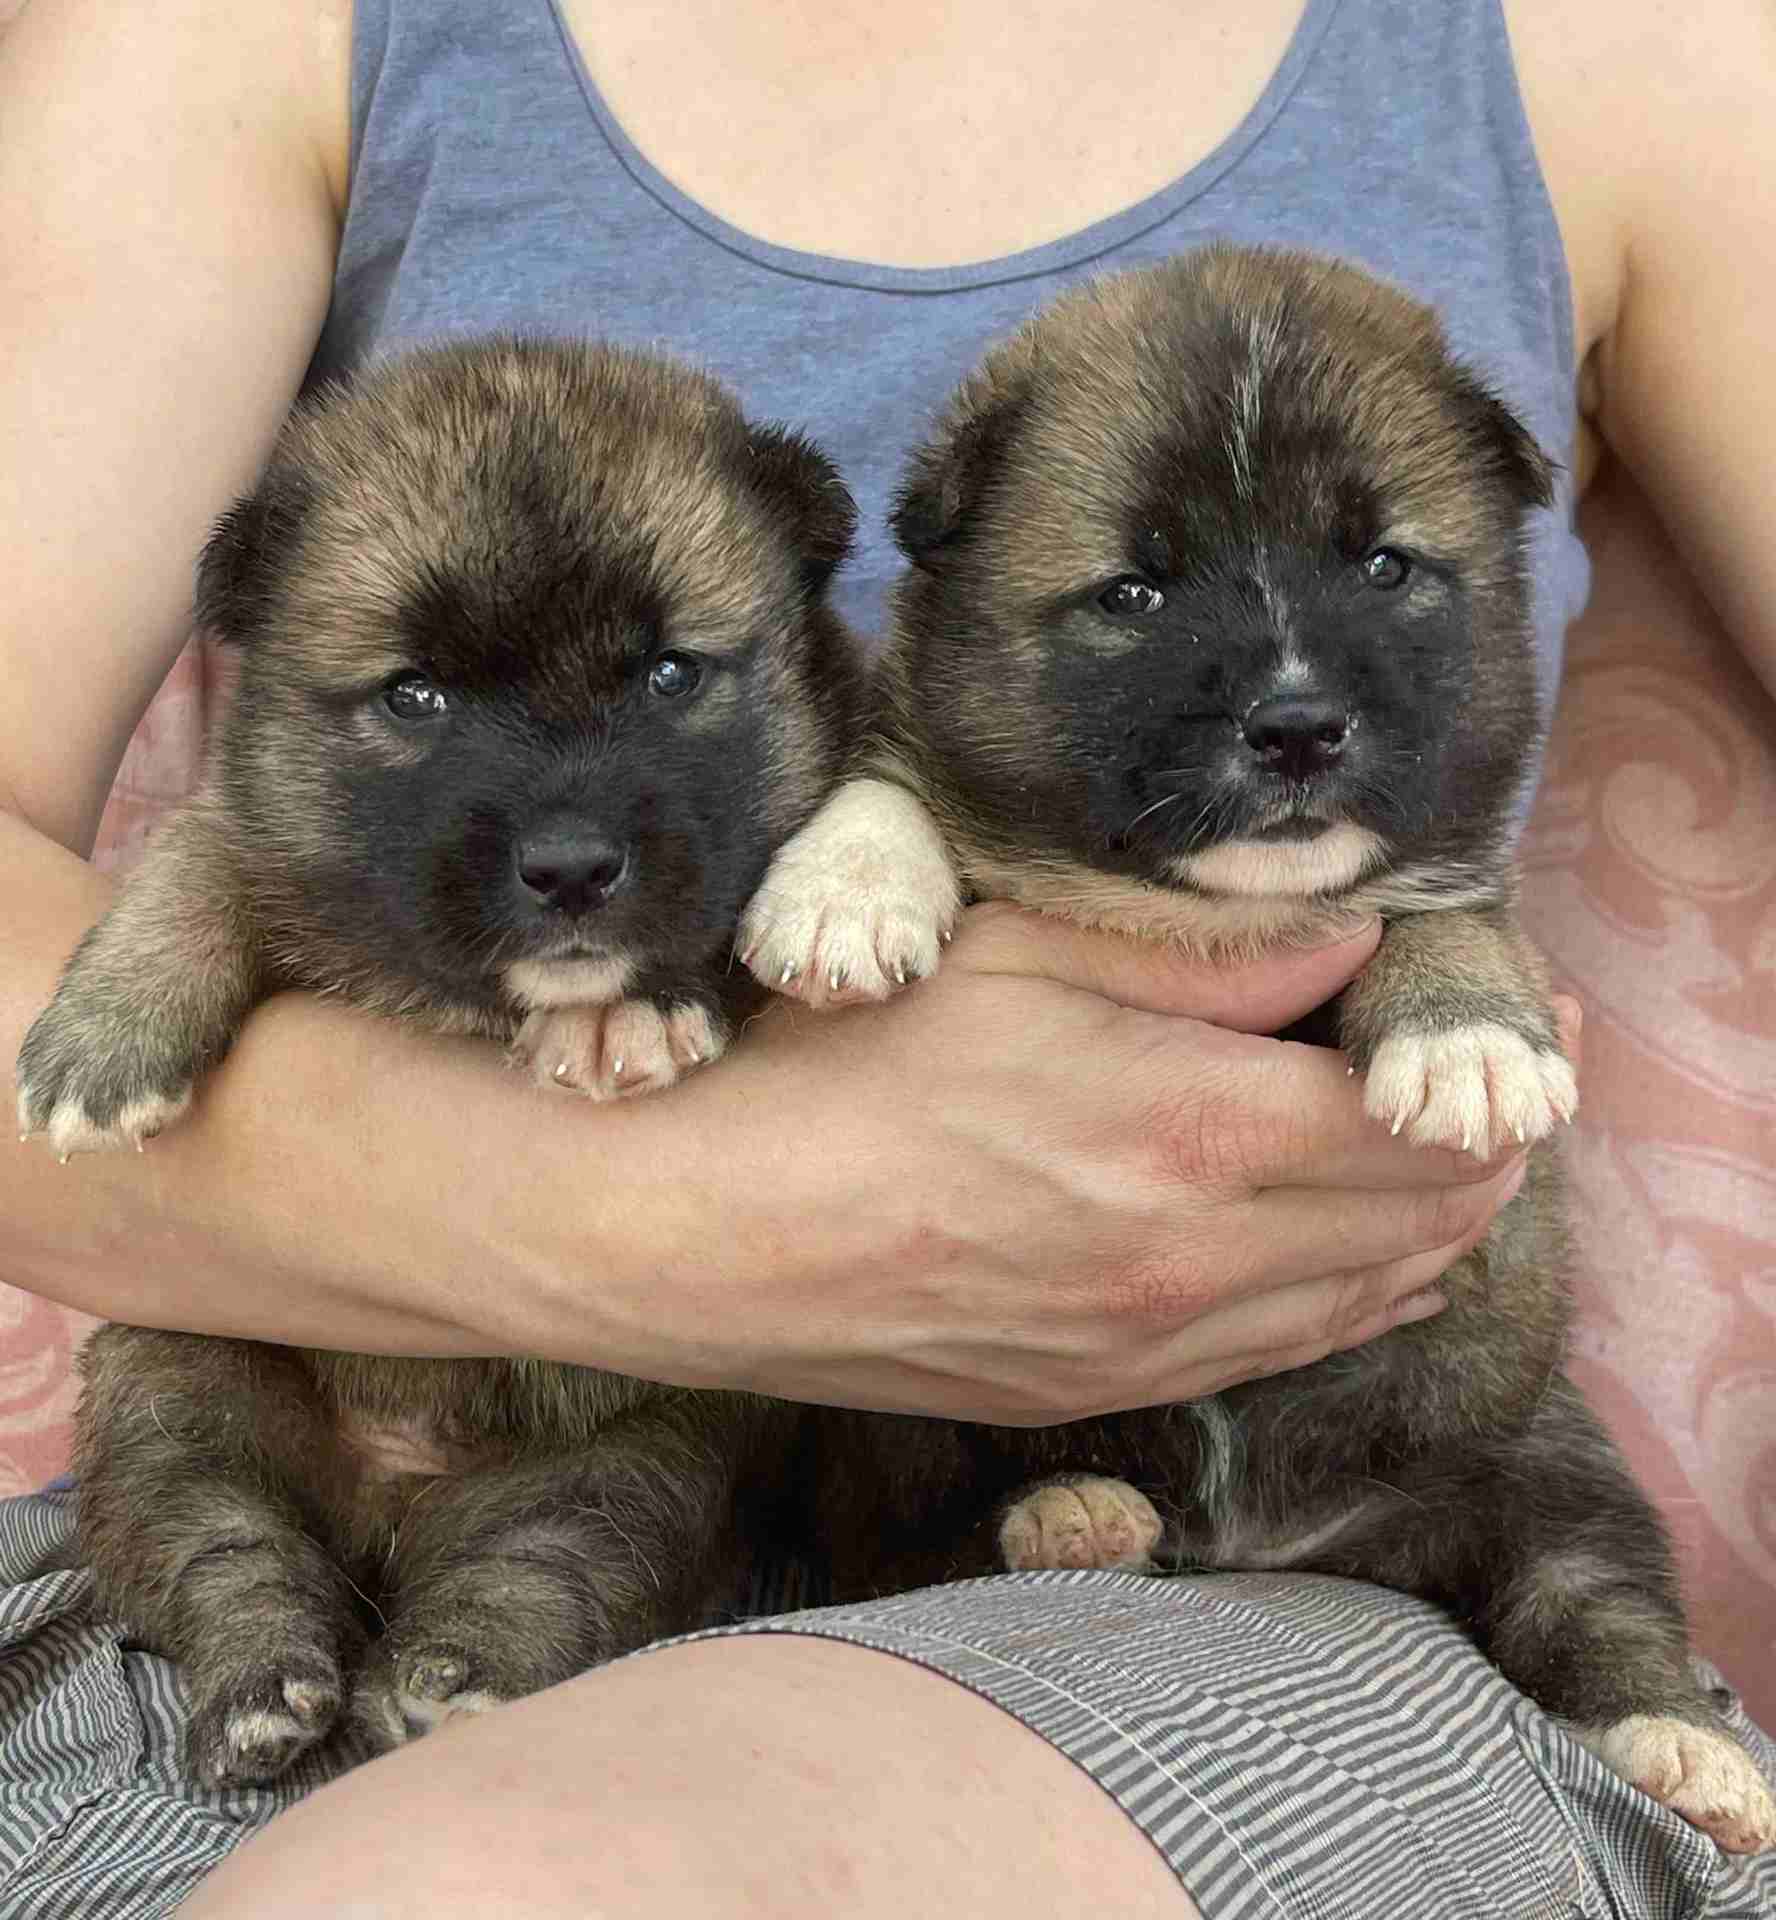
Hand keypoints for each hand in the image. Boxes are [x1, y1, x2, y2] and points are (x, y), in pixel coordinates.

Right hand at [612, 904, 1559, 1423]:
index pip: (1424, 1123)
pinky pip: (1277, 1352)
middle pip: (1424, 1219)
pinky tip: (1352, 1261)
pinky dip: (1345, 1298)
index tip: (1513, 1007)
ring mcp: (1153, 1343)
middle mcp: (1201, 1262)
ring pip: (1366, 1299)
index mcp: (1194, 1133)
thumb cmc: (840, 1067)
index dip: (1496, 1064)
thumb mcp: (1016, 956)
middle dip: (1485, 1143)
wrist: (707, 1234)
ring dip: (1427, 1227)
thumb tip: (1344, 944)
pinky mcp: (1101, 1391)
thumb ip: (1205, 958)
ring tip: (1436, 1154)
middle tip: (1484, 1070)